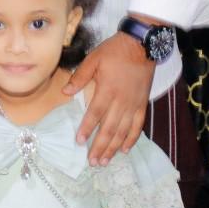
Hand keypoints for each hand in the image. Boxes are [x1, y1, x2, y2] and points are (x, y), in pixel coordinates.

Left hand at [65, 32, 153, 165]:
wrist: (142, 45)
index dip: (87, 128)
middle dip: (100, 146)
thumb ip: (80, 76)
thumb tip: (65, 91)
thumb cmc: (115, 51)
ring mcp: (133, 104)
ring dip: (113, 148)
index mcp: (107, 90)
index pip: (95, 113)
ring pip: (123, 131)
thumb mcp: (94, 59)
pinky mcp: (143, 104)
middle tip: (92, 162)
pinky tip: (124, 150)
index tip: (80, 141)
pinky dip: (131, 139)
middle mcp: (121, 101)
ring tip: (105, 161)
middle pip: (109, 128)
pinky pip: (138, 126)